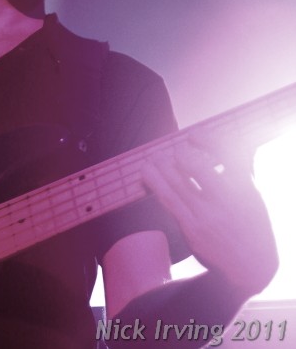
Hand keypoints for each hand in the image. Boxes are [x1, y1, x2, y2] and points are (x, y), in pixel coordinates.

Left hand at [142, 138, 278, 297]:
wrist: (251, 266)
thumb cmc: (251, 224)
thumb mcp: (253, 195)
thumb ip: (237, 170)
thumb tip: (213, 143)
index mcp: (246, 189)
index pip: (227, 154)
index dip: (208, 140)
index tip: (194, 135)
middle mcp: (227, 201)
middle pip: (197, 168)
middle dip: (181, 155)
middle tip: (175, 152)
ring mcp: (207, 216)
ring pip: (176, 183)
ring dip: (161, 166)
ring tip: (154, 158)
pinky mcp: (191, 228)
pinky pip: (168, 201)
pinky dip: (156, 184)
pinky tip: (147, 173)